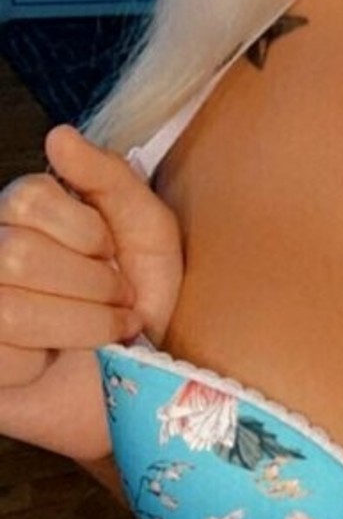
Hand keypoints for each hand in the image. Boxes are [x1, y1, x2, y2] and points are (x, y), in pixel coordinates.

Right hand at [0, 125, 182, 390]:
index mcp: (21, 214)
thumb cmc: (145, 301)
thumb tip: (57, 134)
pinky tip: (55, 362)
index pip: (28, 198)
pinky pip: (2, 356)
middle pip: (16, 253)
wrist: (150, 383)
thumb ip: (108, 177)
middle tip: (116, 301)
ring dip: (79, 325)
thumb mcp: (146, 230)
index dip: (87, 233)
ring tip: (101, 334)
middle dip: (90, 285)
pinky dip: (46, 363)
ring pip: (8, 308)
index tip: (114, 257)